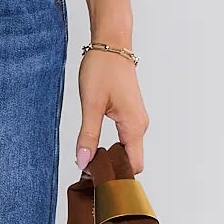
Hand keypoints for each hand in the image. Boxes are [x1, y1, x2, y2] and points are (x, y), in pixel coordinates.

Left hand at [75, 47, 148, 174]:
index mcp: (134, 126)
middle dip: (112, 170)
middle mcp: (139, 126)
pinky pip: (125, 139)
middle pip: (131, 161)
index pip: (133, 166)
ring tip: (89, 161)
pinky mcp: (130, 114)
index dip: (116, 176)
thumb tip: (84, 162)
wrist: (111, 44)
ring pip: (127, 150)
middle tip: (87, 173)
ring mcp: (136, 120)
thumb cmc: (103, 69)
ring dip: (111, 158)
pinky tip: (95, 147)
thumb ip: (88, 135)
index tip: (95, 179)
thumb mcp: (91, 105)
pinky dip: (112, 147)